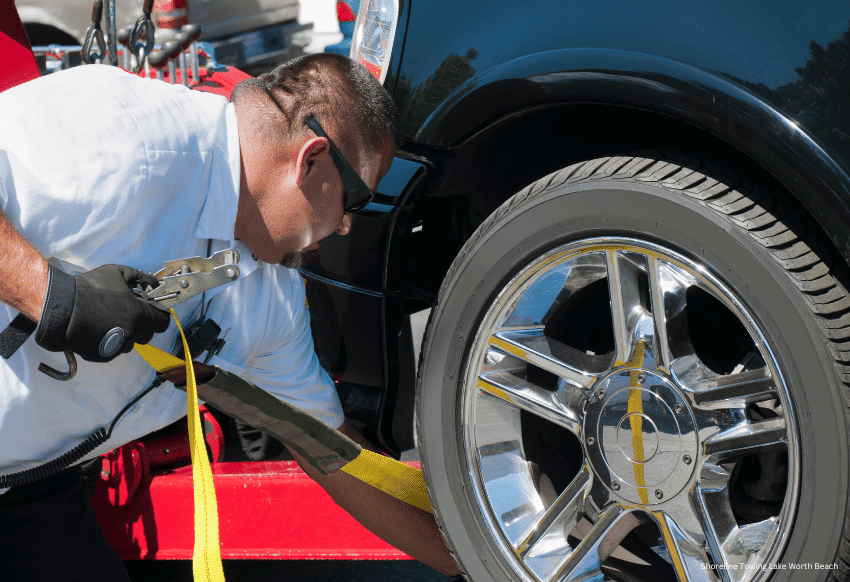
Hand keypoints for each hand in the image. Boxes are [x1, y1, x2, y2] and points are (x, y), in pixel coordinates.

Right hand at [35, 264, 170, 361]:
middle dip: (141, 325)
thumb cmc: (88, 288)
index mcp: (140, 315)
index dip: (159, 315)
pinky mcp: (103, 355)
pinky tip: (96, 329)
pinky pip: (113, 349)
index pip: (163, 322)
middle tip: (126, 313)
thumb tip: (154, 283)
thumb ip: (140, 277)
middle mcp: (132, 333)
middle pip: (147, 334)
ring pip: (130, 343)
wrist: (58, 308)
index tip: (151, 310)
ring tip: (107, 320)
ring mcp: (117, 347)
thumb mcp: (116, 273)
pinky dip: (109, 341)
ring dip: (125, 333)